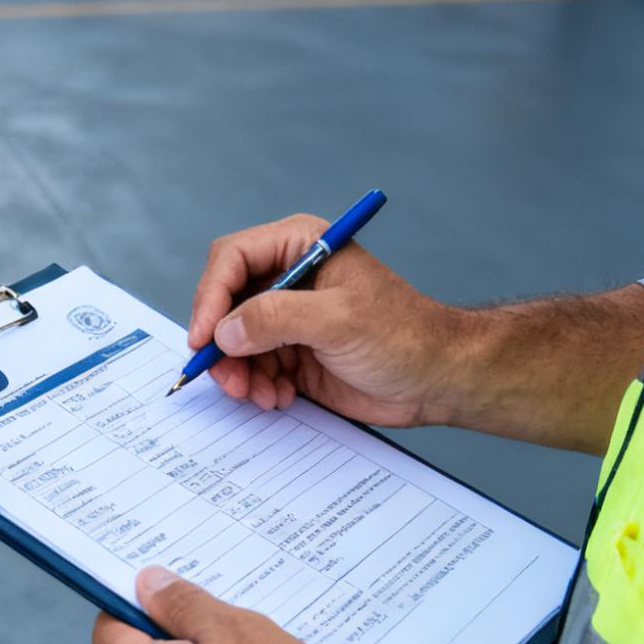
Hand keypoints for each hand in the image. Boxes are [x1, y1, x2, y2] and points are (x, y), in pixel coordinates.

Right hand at [188, 214, 464, 426]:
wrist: (438, 381)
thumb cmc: (405, 336)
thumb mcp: (339, 320)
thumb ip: (277, 318)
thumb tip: (224, 331)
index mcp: (301, 246)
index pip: (233, 258)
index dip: (211, 297)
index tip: (205, 337)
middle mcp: (289, 277)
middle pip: (226, 302)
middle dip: (222, 343)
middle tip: (228, 378)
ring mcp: (289, 317)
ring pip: (234, 340)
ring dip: (239, 372)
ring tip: (260, 395)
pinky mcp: (293, 352)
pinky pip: (253, 367)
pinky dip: (257, 385)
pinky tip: (279, 397)